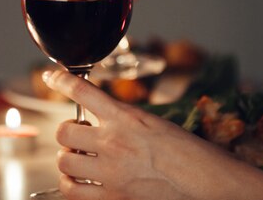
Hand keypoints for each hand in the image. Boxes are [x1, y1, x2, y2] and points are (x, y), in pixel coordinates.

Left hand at [43, 70, 262, 199]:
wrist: (209, 186)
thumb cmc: (193, 156)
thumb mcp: (159, 126)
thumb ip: (127, 122)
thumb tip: (106, 122)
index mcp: (127, 118)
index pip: (83, 91)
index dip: (61, 80)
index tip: (52, 76)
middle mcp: (113, 142)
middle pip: (64, 131)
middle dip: (69, 133)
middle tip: (81, 135)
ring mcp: (109, 173)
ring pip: (64, 161)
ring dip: (69, 159)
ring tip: (81, 161)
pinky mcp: (111, 198)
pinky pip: (72, 192)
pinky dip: (71, 186)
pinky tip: (81, 182)